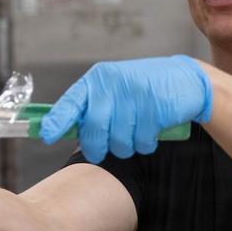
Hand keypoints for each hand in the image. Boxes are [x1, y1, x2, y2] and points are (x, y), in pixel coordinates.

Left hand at [40, 55, 211, 162]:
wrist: (184, 79)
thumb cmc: (142, 89)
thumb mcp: (114, 89)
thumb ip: (92, 107)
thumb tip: (64, 131)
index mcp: (97, 79)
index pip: (71, 102)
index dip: (57, 121)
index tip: (47, 137)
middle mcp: (113, 83)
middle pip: (94, 129)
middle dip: (97, 148)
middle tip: (102, 151)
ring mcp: (134, 94)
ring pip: (119, 140)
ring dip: (126, 147)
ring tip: (133, 136)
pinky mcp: (155, 106)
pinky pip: (141, 141)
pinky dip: (145, 144)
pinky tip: (150, 132)